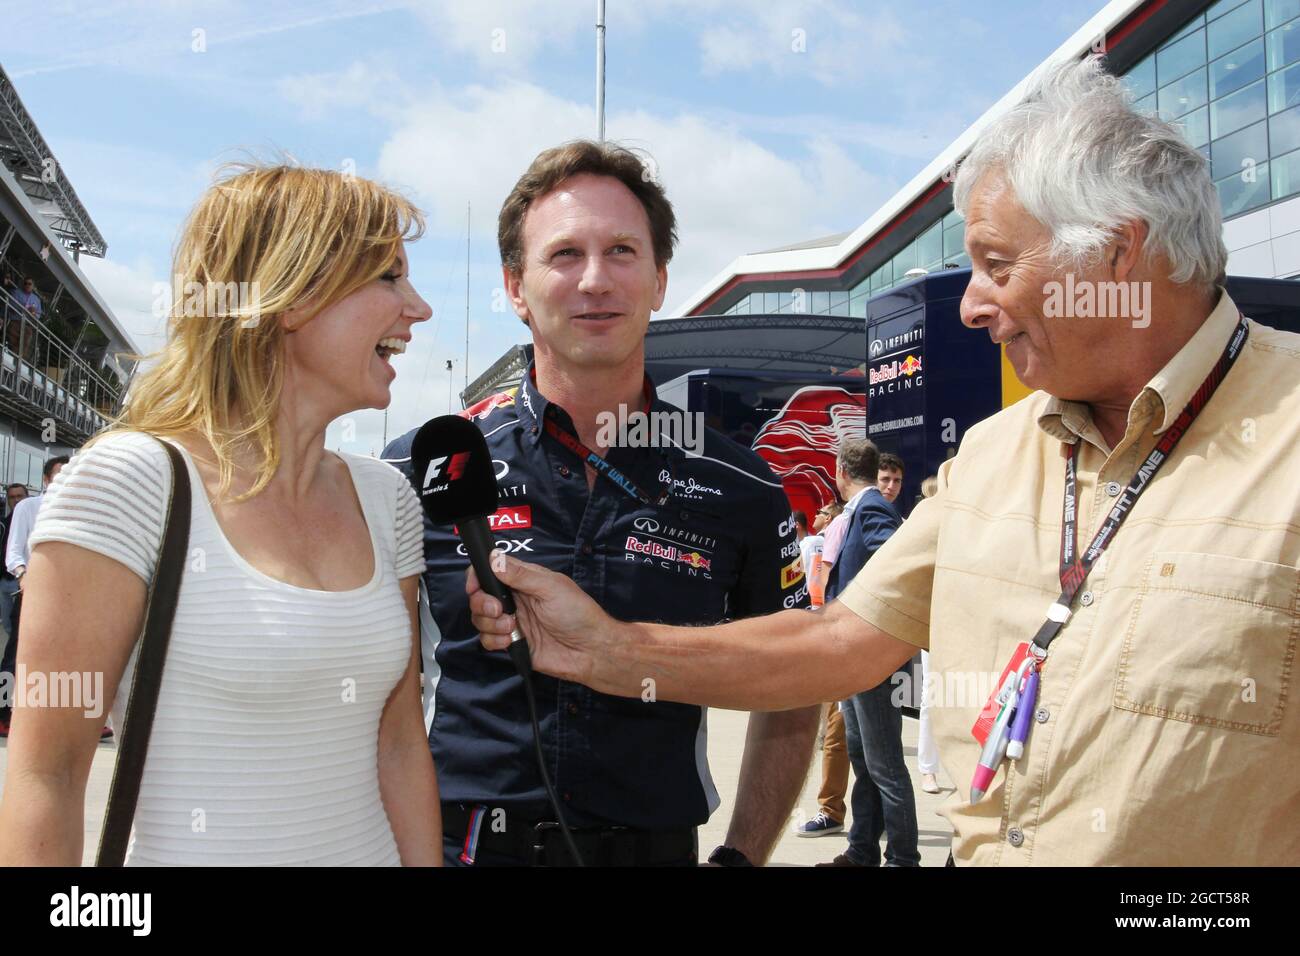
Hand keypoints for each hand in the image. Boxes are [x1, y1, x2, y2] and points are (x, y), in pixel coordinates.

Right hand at [467, 551, 614, 685]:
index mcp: (524, 580)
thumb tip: (494, 560)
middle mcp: (515, 599)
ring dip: (490, 624)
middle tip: (499, 610)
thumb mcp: (551, 588)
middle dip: (482, 604)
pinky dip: (494, 641)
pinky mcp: (512, 643)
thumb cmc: (579, 614)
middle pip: (479, 597)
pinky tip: (511, 641)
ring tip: (513, 627)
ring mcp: (512, 622)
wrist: (591, 651)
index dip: (477, 577)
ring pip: (480, 619)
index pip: (491, 571)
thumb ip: (521, 575)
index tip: (475, 587)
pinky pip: (488, 641)